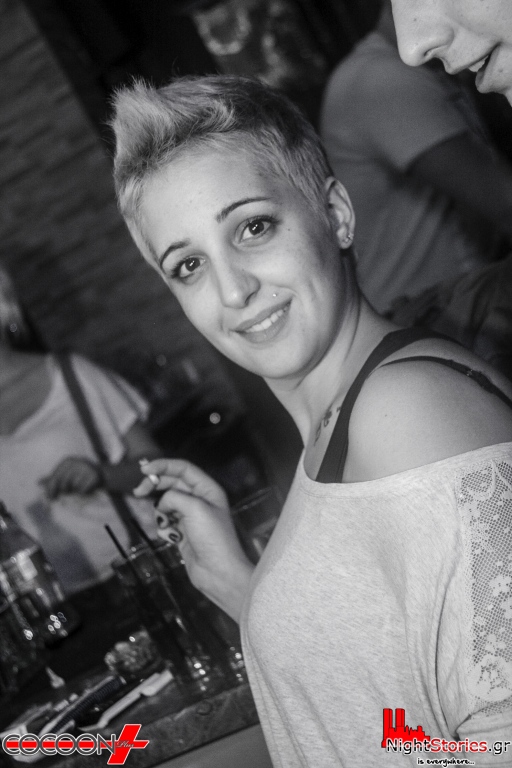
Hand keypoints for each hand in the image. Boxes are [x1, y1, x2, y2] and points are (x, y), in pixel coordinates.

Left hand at [40, 457, 101, 498]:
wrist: (103, 475)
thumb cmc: (80, 475)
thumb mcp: (66, 474)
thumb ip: (53, 478)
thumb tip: (37, 482)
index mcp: (67, 461)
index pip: (55, 476)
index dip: (51, 489)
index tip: (51, 498)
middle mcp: (77, 462)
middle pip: (63, 482)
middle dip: (63, 491)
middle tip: (65, 496)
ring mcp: (86, 468)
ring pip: (74, 486)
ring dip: (75, 491)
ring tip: (78, 489)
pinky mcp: (94, 476)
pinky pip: (83, 489)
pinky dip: (83, 493)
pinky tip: (86, 489)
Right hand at [134, 459, 253, 619]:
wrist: (218, 572)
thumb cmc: (214, 539)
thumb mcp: (195, 509)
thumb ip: (174, 497)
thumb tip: (162, 503)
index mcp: (208, 489)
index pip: (183, 469)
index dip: (163, 466)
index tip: (145, 470)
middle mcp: (200, 500)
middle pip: (172, 483)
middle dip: (155, 486)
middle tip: (139, 491)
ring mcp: (191, 516)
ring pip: (166, 503)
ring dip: (160, 510)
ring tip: (163, 521)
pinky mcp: (183, 532)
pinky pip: (166, 521)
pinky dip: (163, 526)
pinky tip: (169, 535)